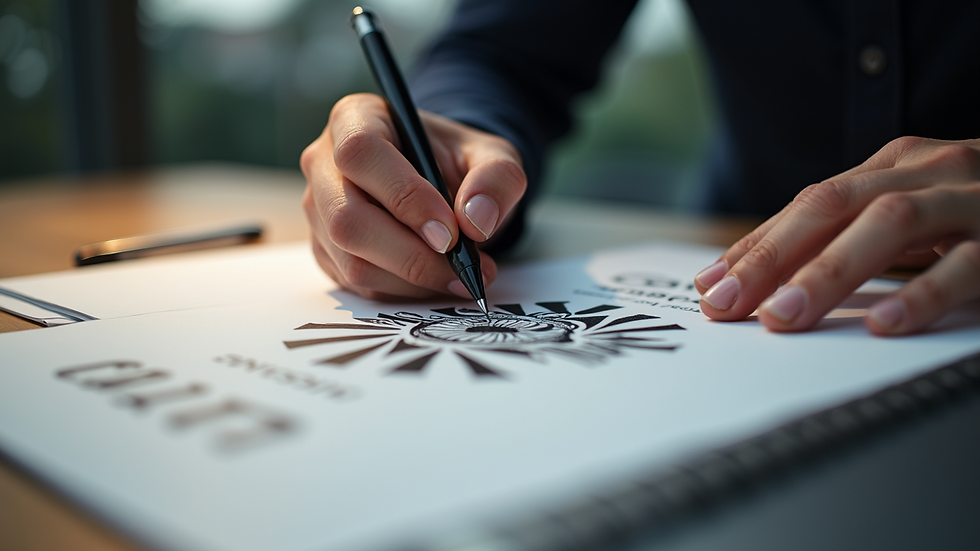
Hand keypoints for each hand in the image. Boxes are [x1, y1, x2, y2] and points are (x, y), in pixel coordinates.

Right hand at [300, 93, 526, 300]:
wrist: (441, 186)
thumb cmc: (456, 162)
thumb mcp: (491, 155)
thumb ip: (496, 177)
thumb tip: (476, 219)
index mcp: (355, 119)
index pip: (361, 153)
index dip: (403, 195)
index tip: (449, 231)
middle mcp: (324, 163)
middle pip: (347, 217)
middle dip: (410, 253)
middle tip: (463, 266)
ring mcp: (318, 211)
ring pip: (351, 260)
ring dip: (412, 279)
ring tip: (461, 276)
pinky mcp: (325, 250)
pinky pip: (358, 283)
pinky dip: (404, 290)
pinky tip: (436, 280)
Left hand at [694, 136, 979, 334]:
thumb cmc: (978, 215)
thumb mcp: (910, 215)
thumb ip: (846, 239)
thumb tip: (757, 281)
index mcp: (894, 167)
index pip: (808, 205)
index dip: (756, 246)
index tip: (711, 289)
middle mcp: (928, 171)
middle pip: (833, 206)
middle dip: (772, 257)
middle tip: (728, 305)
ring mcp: (975, 199)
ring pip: (892, 225)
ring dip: (831, 272)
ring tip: (785, 317)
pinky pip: (971, 265)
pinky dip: (924, 294)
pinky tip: (885, 325)